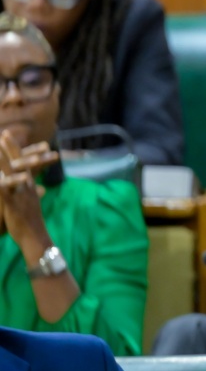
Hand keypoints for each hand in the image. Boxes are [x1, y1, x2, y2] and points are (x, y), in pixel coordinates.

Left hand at [0, 130, 55, 256]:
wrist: (36, 237)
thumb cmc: (32, 223)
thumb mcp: (31, 204)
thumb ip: (29, 193)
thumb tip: (30, 187)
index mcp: (30, 186)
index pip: (23, 163)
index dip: (15, 149)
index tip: (7, 136)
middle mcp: (26, 186)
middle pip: (18, 163)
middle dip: (10, 147)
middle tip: (4, 133)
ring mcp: (20, 194)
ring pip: (11, 172)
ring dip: (3, 159)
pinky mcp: (12, 204)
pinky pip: (4, 190)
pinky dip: (0, 181)